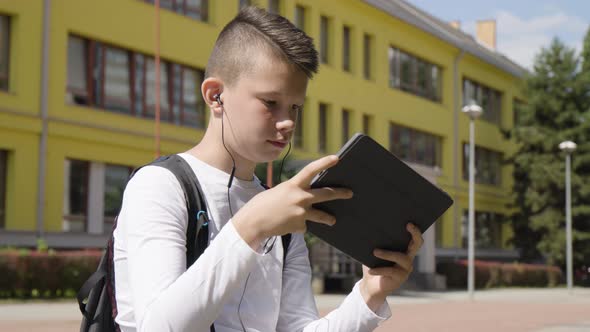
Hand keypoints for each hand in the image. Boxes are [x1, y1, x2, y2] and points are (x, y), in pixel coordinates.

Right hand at [232, 155, 352, 248]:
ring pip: (321, 215)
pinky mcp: (299, 226)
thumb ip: (294, 194)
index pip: (311, 170)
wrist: (253, 223)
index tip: (337, 158)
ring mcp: (301, 213)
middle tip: (350, 193)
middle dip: (339, 193)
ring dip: (328, 218)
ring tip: (333, 220)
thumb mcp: (278, 193)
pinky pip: (304, 226)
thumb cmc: (262, 205)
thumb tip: (308, 202)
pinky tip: (287, 226)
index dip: (324, 163)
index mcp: (292, 185)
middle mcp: (299, 198)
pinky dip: (298, 226)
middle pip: (325, 194)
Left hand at [359, 223, 423, 311]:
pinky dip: (379, 270)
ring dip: (387, 254)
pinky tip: (371, 270)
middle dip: (415, 234)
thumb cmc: (372, 265)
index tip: (409, 223)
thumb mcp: (373, 252)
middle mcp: (408, 258)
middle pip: (416, 245)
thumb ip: (375, 243)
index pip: (414, 239)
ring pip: (401, 257)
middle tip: (408, 225)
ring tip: (375, 252)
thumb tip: (370, 228)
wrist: (370, 286)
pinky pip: (390, 271)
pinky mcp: (400, 278)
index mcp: (403, 250)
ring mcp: (405, 269)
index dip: (416, 231)